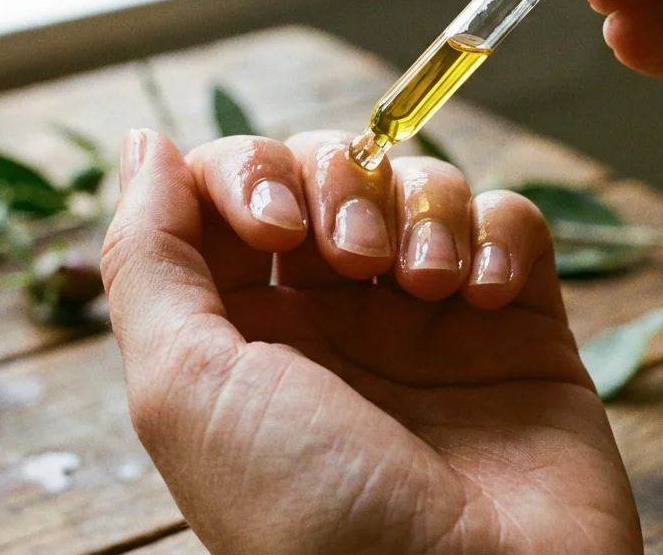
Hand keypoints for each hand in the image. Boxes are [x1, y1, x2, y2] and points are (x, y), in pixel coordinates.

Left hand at [101, 130, 641, 553]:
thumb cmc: (311, 516)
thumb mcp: (184, 389)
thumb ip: (147, 258)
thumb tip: (144, 146)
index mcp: (241, 332)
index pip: (231, 188)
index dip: (249, 172)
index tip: (273, 228)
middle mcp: (331, 318)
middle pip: (326, 168)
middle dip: (337, 181)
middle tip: (349, 257)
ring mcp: (428, 319)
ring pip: (419, 182)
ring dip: (420, 206)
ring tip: (427, 285)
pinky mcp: (518, 325)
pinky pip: (511, 223)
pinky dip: (499, 234)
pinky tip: (486, 297)